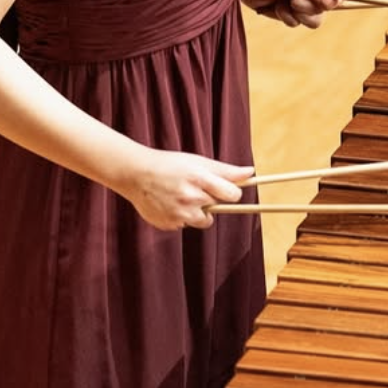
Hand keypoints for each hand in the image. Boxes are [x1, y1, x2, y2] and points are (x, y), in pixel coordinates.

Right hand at [119, 147, 253, 229]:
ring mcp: (179, 213)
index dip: (232, 193)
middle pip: (217, 207)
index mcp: (199, 178)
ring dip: (198, 212)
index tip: (227, 190)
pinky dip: (180, 217)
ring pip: (203, 221)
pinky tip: (169, 204)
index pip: (232, 195)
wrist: (135, 174)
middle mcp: (190, 197)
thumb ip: (225, 171)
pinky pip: (185, 225)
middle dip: (210, 199)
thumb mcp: (197, 162)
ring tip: (182, 197)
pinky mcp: (169, 224)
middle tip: (195, 188)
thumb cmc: (170, 165)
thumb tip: (252, 173)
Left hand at [239, 0, 350, 28]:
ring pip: (312, 21)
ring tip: (283, 1)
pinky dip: (285, 17)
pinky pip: (296, 24)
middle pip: (324, 12)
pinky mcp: (290, 11)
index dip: (324, 1)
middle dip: (306, 8)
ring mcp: (302, 0)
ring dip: (295, 14)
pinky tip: (276, 6)